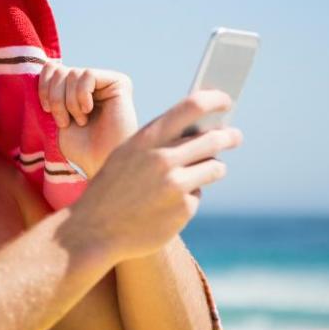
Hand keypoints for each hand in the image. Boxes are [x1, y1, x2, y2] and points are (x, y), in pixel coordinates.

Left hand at [37, 63, 137, 177]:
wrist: (99, 162)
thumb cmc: (80, 147)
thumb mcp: (57, 115)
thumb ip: (53, 90)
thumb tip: (47, 65)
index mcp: (77, 88)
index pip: (52, 68)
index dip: (43, 86)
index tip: (46, 110)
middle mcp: (93, 82)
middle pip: (60, 70)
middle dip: (55, 98)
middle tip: (65, 121)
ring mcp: (107, 81)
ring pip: (73, 73)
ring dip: (68, 102)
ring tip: (80, 121)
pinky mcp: (119, 82)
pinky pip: (88, 75)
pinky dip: (81, 96)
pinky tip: (88, 112)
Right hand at [70, 90, 242, 261]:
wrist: (94, 229)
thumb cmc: (111, 188)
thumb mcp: (126, 154)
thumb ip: (158, 140)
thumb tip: (200, 129)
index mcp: (147, 138)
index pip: (192, 106)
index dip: (215, 100)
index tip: (227, 100)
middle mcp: (164, 158)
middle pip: (214, 139)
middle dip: (228, 136)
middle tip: (234, 136)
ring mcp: (176, 185)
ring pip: (214, 167)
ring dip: (213, 167)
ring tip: (205, 170)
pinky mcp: (184, 209)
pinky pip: (197, 195)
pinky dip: (188, 197)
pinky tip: (168, 204)